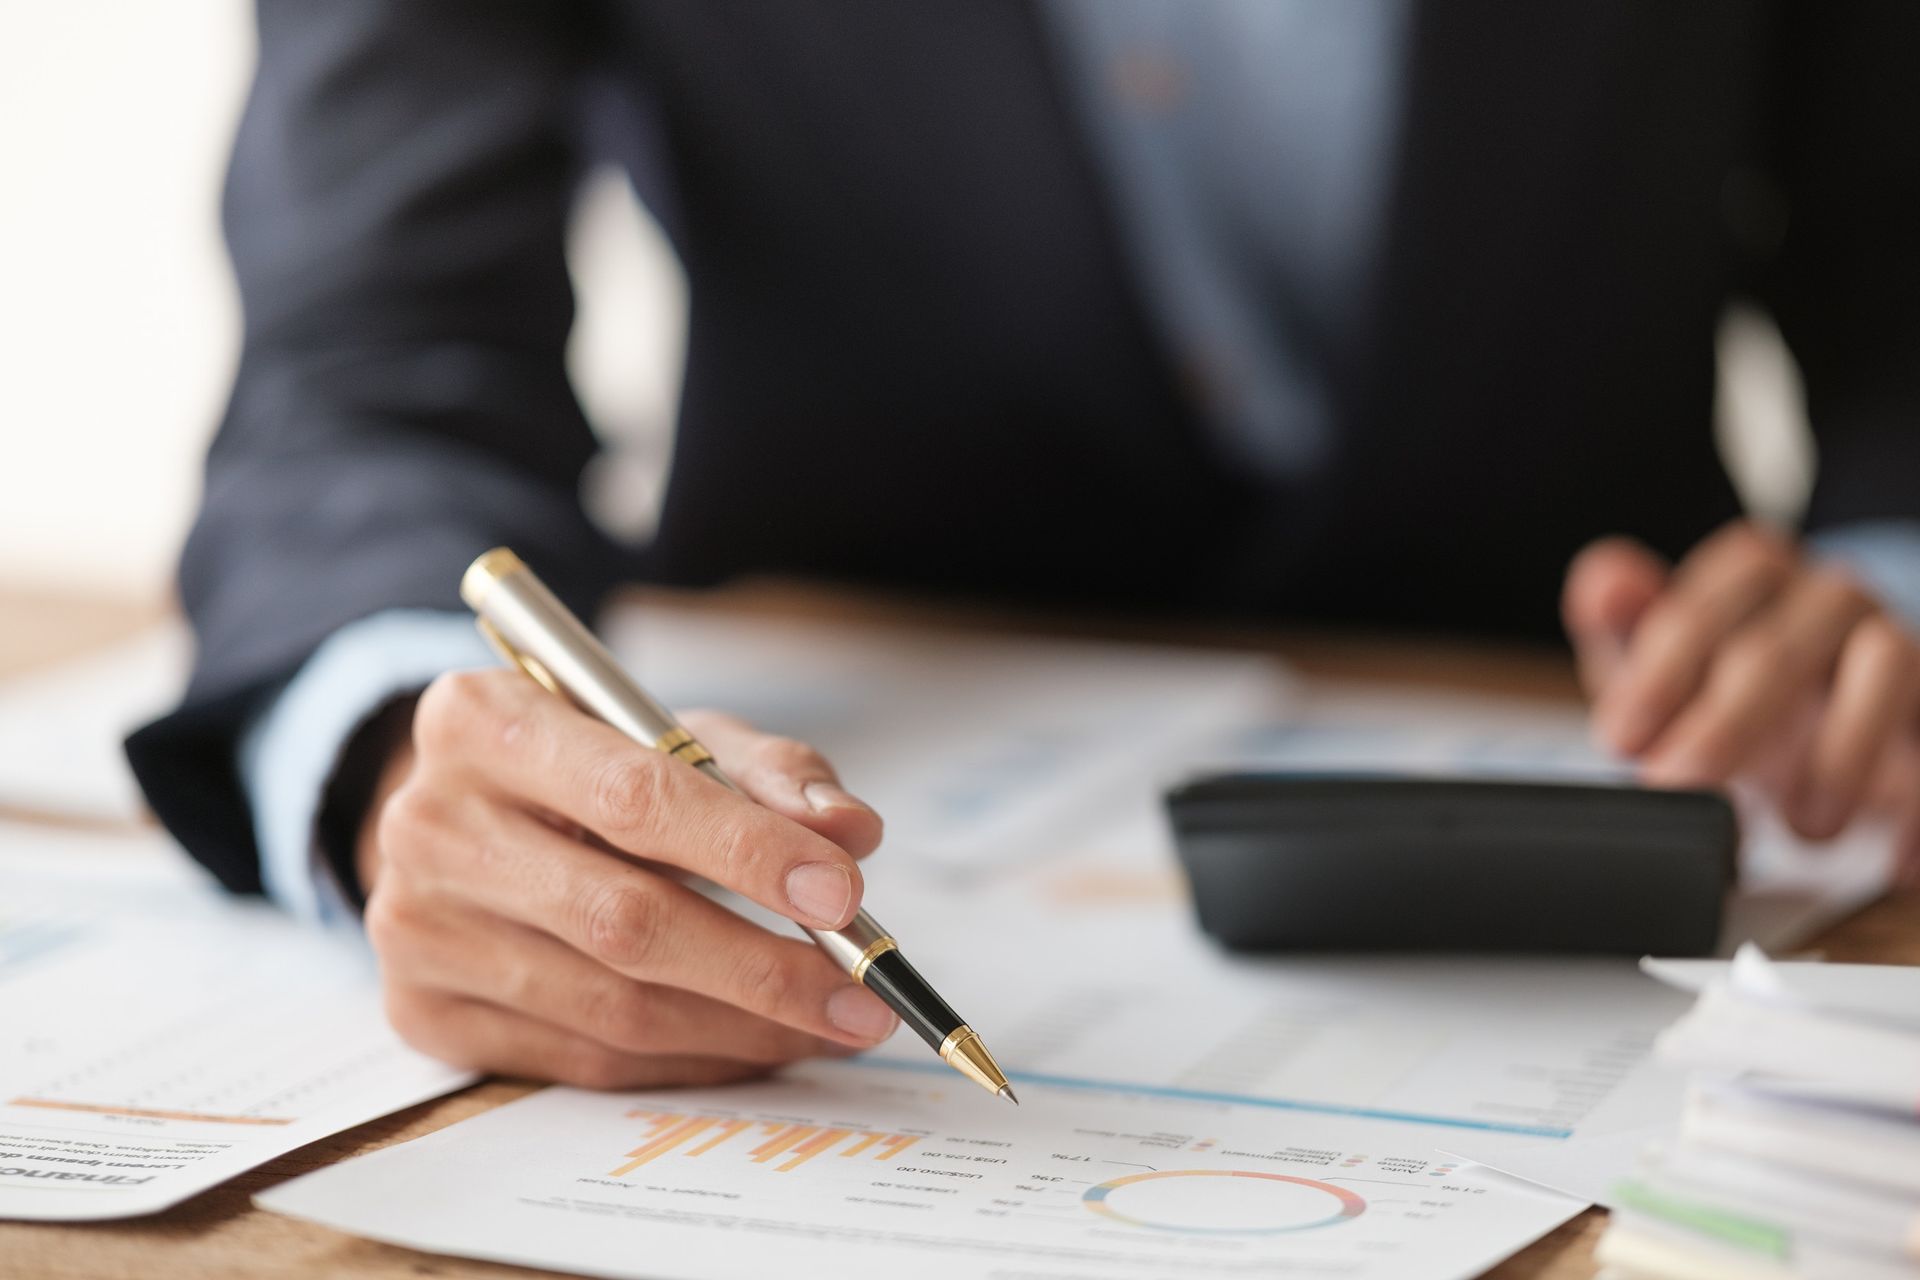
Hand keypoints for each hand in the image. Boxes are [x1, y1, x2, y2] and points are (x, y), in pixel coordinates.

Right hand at [354, 669, 898, 1087]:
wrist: (464, 815)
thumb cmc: (588, 767)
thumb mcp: (675, 735)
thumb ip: (770, 772)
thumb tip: (852, 832)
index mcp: (484, 721)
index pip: (634, 797)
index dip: (747, 851)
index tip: (843, 894)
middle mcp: (431, 824)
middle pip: (621, 919)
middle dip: (761, 968)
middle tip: (860, 994)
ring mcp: (418, 927)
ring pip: (611, 1006)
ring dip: (741, 1029)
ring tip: (830, 1025)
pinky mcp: (425, 1012)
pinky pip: (584, 1059)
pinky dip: (689, 1059)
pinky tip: (756, 1045)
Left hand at [1563, 520, 1919, 878]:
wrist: (1830, 705)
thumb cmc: (1730, 680)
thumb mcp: (1663, 656)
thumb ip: (1627, 624)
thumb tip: (1605, 586)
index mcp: (1758, 575)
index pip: (1702, 607)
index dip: (1657, 673)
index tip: (1621, 739)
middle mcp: (1832, 599)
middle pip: (1778, 649)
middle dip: (1724, 727)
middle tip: (1679, 785)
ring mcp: (1896, 646)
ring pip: (1887, 667)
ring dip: (1841, 756)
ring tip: (1802, 829)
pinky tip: (1896, 862)